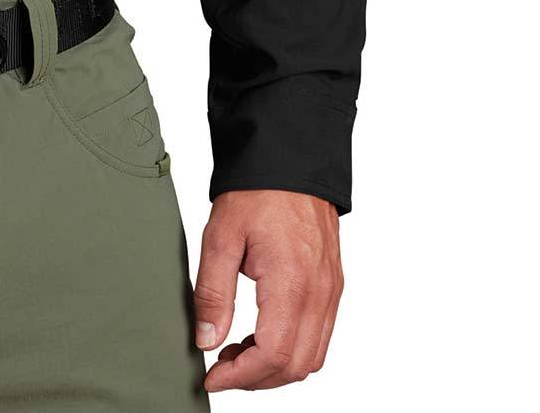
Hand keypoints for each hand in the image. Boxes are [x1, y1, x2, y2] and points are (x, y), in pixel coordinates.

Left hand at [193, 190, 342, 392]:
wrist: (290, 161)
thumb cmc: (256, 193)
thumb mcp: (220, 237)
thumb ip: (213, 292)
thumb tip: (206, 340)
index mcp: (292, 283)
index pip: (273, 355)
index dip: (241, 376)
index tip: (212, 377)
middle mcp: (321, 294)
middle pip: (295, 366)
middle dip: (256, 379)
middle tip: (220, 368)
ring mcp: (332, 291)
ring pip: (312, 357)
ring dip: (275, 367)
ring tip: (236, 353)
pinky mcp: (333, 286)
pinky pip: (320, 336)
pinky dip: (292, 349)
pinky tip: (261, 335)